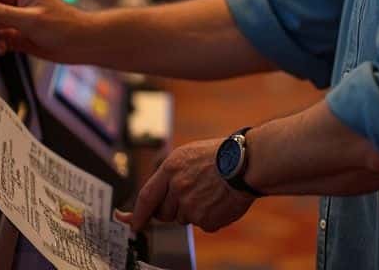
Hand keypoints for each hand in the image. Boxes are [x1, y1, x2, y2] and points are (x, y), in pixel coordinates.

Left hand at [115, 139, 255, 232]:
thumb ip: (172, 174)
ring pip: (185, 218)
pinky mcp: (205, 220)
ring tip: (212, 192)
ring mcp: (191, 205)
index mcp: (171, 169)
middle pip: (164, 212)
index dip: (137, 214)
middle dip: (172, 209)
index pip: (146, 196)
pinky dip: (211, 217)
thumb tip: (159, 194)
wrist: (246, 163)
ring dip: (195, 211)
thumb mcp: (189, 155)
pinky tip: (221, 201)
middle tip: (192, 195)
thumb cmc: (221, 156)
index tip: (132, 223)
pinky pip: (203, 225)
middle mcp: (177, 187)